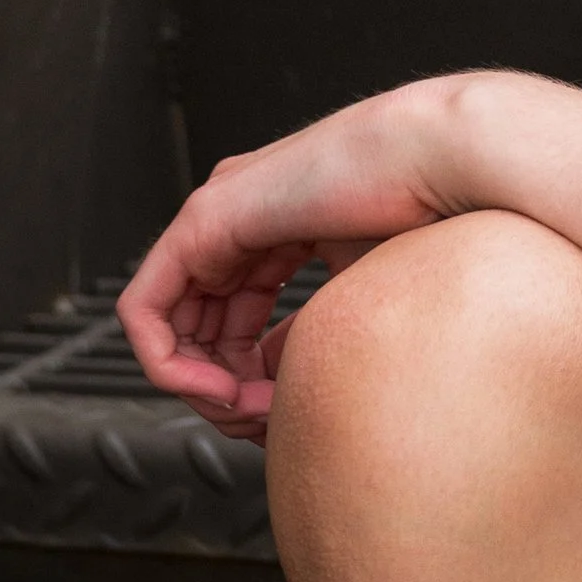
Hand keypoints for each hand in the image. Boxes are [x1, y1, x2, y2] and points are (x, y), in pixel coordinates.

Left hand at [119, 76, 476, 440]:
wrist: (437, 158)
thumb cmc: (425, 211)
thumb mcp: (357, 292)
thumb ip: (310, 334)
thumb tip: (277, 388)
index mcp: (274, 232)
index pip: (232, 324)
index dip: (247, 381)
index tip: (280, 412)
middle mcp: (234, 223)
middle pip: (196, 332)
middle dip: (220, 392)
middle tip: (259, 424)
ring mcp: (214, 218)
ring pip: (165, 328)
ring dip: (199, 387)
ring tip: (248, 412)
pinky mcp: (201, 221)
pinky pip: (145, 311)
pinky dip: (169, 363)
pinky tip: (218, 389)